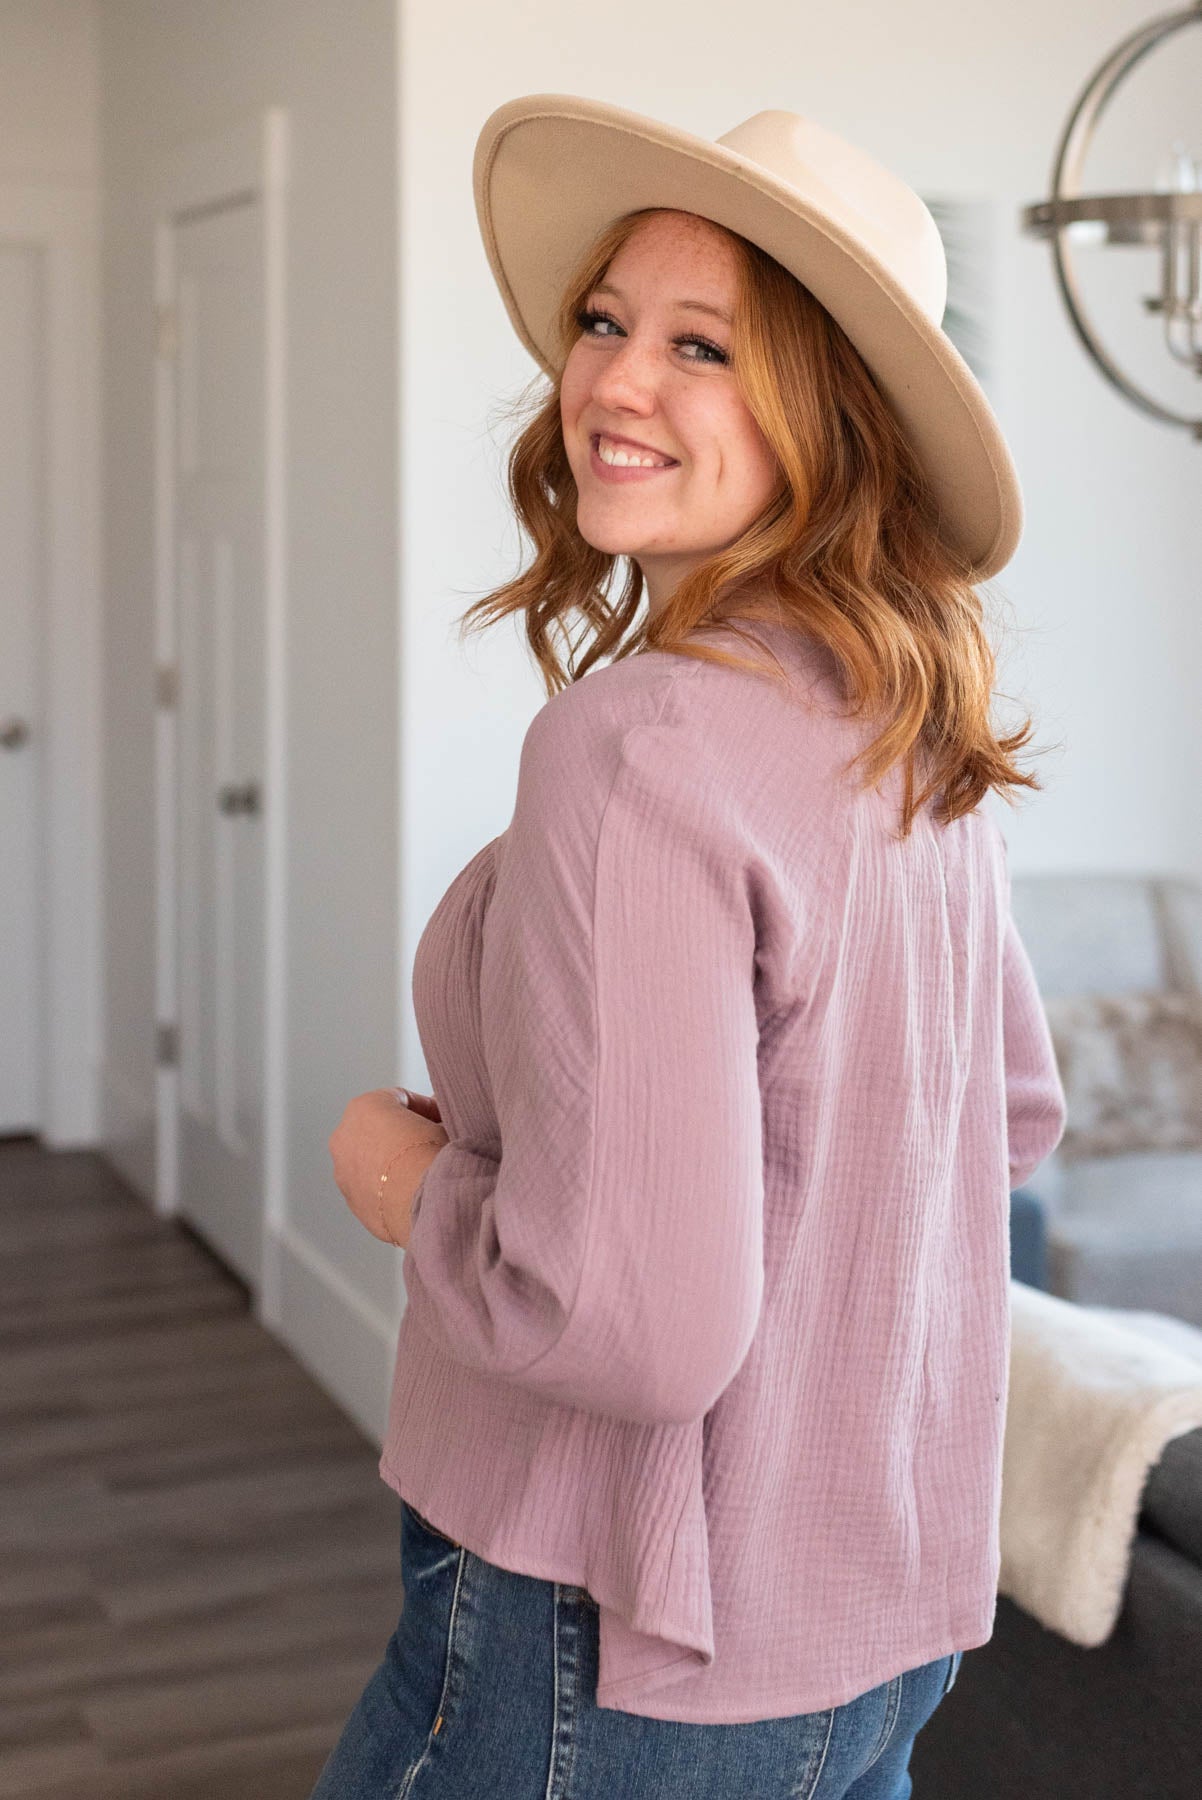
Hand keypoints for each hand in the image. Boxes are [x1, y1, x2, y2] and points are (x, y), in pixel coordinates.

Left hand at [328, 1087, 448, 1244]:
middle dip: (405, 1135)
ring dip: (395, 1162)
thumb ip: (438, 1117)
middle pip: (380, 1129)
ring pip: (373, 1160)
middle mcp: (344, 1136)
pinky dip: (389, 1187)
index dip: (427, 1108)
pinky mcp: (352, 1202)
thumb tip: (440, 1121)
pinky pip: (373, 1187)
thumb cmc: (430, 1155)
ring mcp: (343, 1172)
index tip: (445, 1120)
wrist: (421, 1201)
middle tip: (434, 1144)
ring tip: (424, 1171)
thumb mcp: (444, 1124)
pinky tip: (413, 1192)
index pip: (399, 1099)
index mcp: (363, 1107)